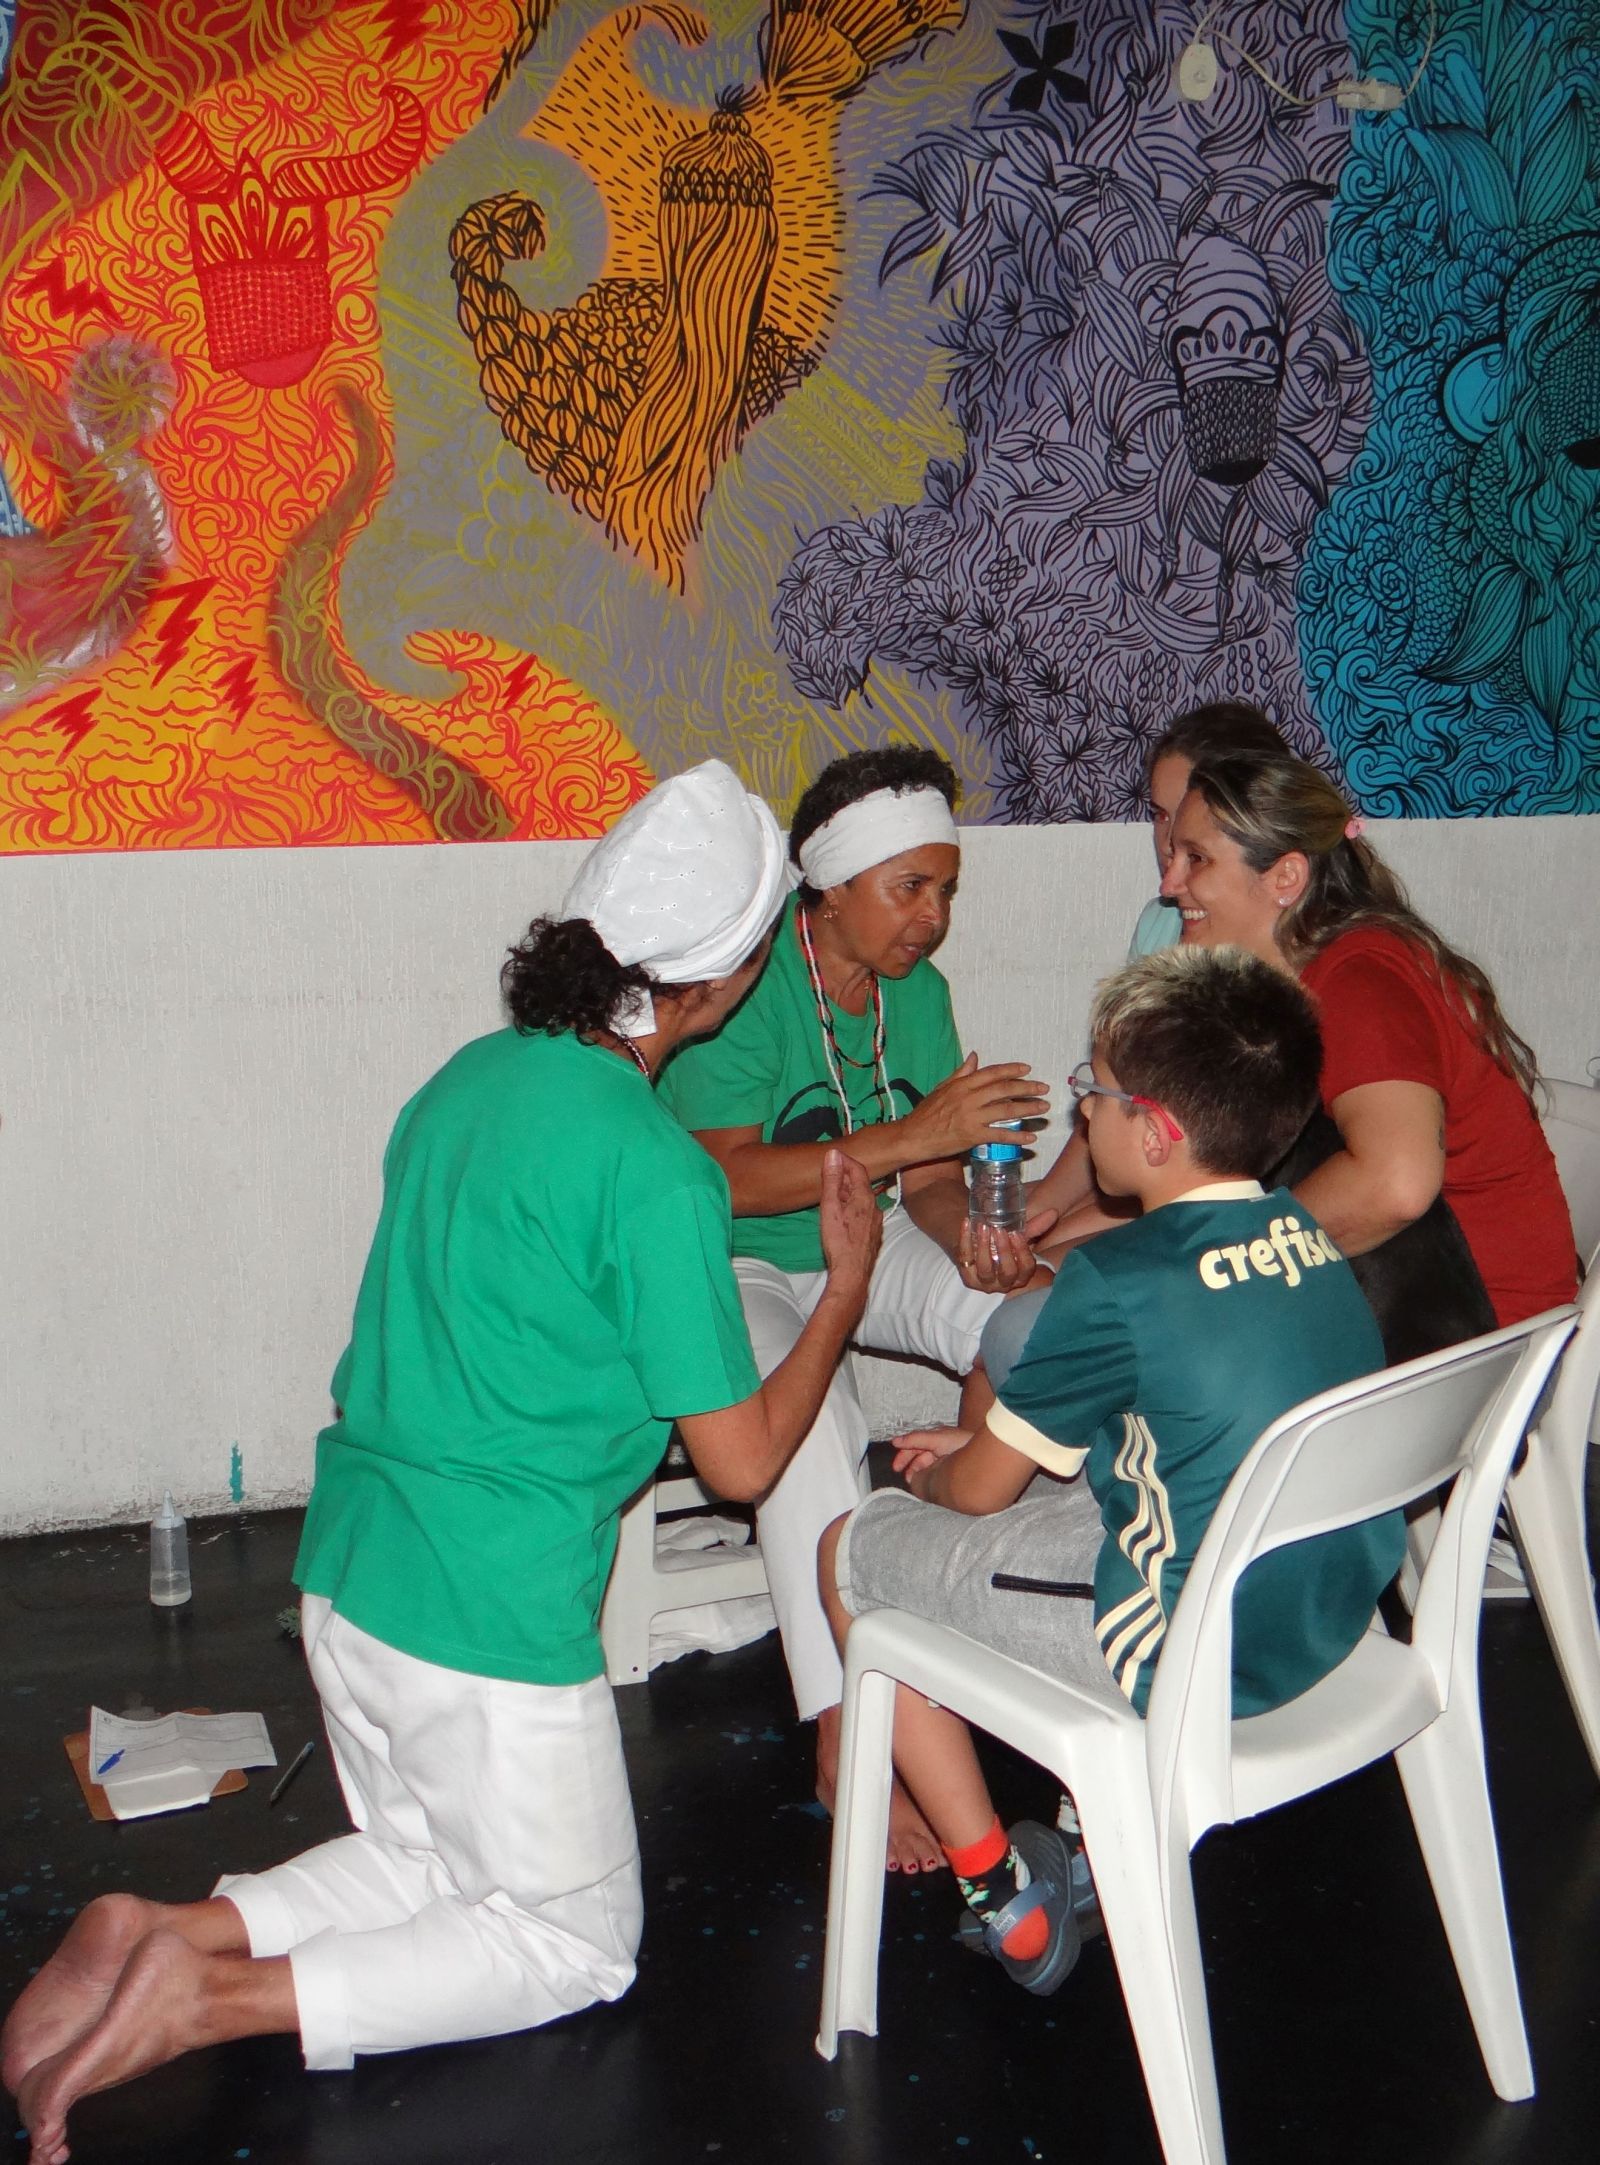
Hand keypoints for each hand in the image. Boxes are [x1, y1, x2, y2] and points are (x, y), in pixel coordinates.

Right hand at [818, 1145, 881, 1296]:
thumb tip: (833, 1155)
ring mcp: (876, 1222)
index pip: (858, 1169)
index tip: (833, 1156)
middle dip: (845, 1178)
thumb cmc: (839, 1241)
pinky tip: (843, 1217)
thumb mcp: (830, 1207)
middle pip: (861, 1185)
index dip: (845, 1160)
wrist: (852, 1273)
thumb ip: (832, 1180)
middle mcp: (875, 1207)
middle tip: (829, 1175)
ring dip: (849, 1194)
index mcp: (865, 1197)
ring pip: (863, 1200)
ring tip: (833, 1196)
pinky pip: (865, 1214)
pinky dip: (854, 1209)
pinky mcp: (874, 1235)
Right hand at [891, 1425, 971, 1479]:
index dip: (903, 1456)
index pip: (914, 1446)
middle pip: (919, 1457)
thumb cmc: (962, 1442)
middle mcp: (939, 1447)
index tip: (895, 1468)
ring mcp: (946, 1458)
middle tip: (906, 1479)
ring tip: (916, 1484)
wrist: (984, 1454)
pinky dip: (929, 1479)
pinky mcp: (952, 1469)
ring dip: (919, 1475)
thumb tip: (894, 1442)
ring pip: (927, 1467)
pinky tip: (927, 1485)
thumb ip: (915, 1439)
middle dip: (910, 1468)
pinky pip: (936, 1474)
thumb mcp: (936, 1438)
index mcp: (934, 1438)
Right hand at [897, 1052, 1049, 1163]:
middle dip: (1027, 1088)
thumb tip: (975, 1056)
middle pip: (1004, 1090)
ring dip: (1028, 1109)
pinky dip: (1016, 1137)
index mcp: (962, 1085)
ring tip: (1043, 1109)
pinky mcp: (972, 1136)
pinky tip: (1030, 1138)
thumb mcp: (942, 1088)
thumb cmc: (925, 1114)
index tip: (1028, 1070)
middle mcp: (969, 1098)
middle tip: (1044, 1089)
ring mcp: (971, 1117)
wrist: (912, 1137)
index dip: (1012, 1070)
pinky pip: (999, 1135)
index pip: (992, 1073)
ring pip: (1006, 1110)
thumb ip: (961, 1073)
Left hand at [956, 1204, 1059, 1291]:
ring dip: (984, 1246)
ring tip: (984, 1227)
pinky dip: (965, 1240)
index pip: (1026, 1268)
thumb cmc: (1001, 1241)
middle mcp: (1004, 1283)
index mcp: (1020, 1275)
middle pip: (1007, 1271)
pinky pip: (965, 1259)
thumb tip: (1053, 1213)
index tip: (1016, 1233)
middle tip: (1000, 1230)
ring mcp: (984, 1282)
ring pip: (985, 1268)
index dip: (1022, 1251)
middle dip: (1004, 1250)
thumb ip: (1034, 1226)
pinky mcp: (966, 1277)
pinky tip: (966, 1224)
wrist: (974, 1242)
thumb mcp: (1017, 1236)